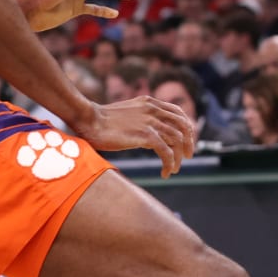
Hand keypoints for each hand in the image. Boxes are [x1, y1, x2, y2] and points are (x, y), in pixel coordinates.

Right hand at [71, 97, 196, 177]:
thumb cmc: (102, 121)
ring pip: (177, 141)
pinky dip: (169, 164)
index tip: (187, 141)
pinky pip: (166, 152)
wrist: (88, 120)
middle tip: (187, 156)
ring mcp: (151, 122)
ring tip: (174, 169)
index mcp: (150, 103)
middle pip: (183, 127)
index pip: (179, 113)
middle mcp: (154, 110)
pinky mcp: (146, 135)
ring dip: (178, 158)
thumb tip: (154, 137)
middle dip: (189, 143)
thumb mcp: (129, 114)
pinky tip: (165, 173)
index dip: (187, 128)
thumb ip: (143, 120)